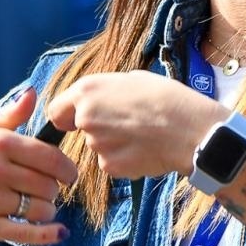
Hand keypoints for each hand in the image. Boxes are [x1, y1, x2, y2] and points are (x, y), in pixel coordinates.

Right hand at [0, 88, 75, 245]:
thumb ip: (8, 116)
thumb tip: (32, 93)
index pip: (50, 157)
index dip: (66, 168)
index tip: (69, 175)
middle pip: (48, 185)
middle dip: (53, 190)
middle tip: (44, 191)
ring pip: (41, 209)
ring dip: (47, 211)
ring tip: (37, 207)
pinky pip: (27, 233)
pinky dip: (47, 234)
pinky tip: (58, 232)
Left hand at [44, 71, 221, 179]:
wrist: (190, 130)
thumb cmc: (166, 99)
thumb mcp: (132, 79)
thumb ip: (106, 91)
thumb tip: (98, 100)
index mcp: (87, 91)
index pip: (56, 110)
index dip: (67, 115)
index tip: (77, 119)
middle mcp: (86, 117)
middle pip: (82, 128)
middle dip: (99, 127)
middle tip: (128, 123)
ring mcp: (96, 144)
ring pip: (99, 146)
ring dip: (114, 143)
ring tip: (142, 134)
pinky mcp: (110, 166)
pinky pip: (111, 163)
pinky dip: (125, 159)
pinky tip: (145, 150)